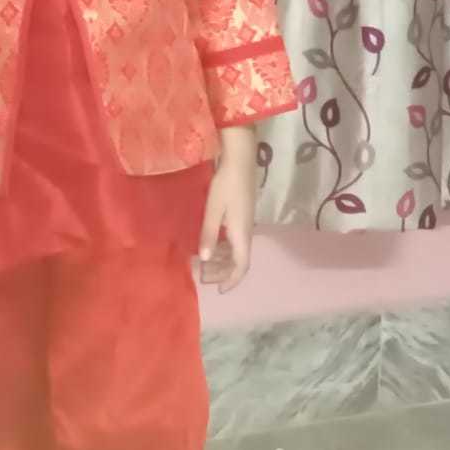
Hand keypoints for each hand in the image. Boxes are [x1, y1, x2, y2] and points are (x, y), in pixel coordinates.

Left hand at [198, 126, 257, 293]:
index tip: (219, 290)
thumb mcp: (213, 209)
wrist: (240, 159)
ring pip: (236, 250)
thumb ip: (209, 234)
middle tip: (203, 277)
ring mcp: (245, 222)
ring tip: (204, 263)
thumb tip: (205, 259)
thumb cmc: (225, 184)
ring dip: (222, 260)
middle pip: (239, 260)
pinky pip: (234, 239)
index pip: (241, 265)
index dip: (231, 280)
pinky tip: (211, 243)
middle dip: (223, 272)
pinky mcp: (241, 214)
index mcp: (241, 234)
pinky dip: (223, 247)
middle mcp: (246, 231)